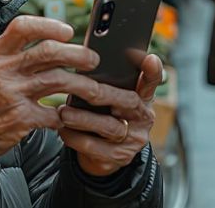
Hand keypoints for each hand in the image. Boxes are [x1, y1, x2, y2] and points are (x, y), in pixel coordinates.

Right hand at [0, 16, 100, 155]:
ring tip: (94, 89)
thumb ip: (11, 52)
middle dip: (77, 54)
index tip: (68, 31)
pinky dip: (64, 116)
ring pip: (59, 80)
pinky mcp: (21, 117)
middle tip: (92, 59)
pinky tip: (66, 117)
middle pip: (49, 51)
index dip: (49, 25)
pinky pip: (53, 113)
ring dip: (83, 84)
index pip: (23, 27)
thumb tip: (50, 39)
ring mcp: (12, 93)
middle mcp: (3, 70)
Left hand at [57, 52, 162, 176]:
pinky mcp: (118, 157)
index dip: (152, 71)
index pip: (151, 82)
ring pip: (111, 127)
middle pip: (129, 101)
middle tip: (81, 86)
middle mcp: (143, 118)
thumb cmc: (102, 114)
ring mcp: (133, 140)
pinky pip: (95, 147)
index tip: (149, 57)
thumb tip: (85, 56)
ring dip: (84, 119)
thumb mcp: (109, 97)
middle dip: (103, 93)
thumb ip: (106, 80)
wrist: (101, 153)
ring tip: (63, 112)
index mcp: (143, 98)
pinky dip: (75, 137)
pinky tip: (62, 129)